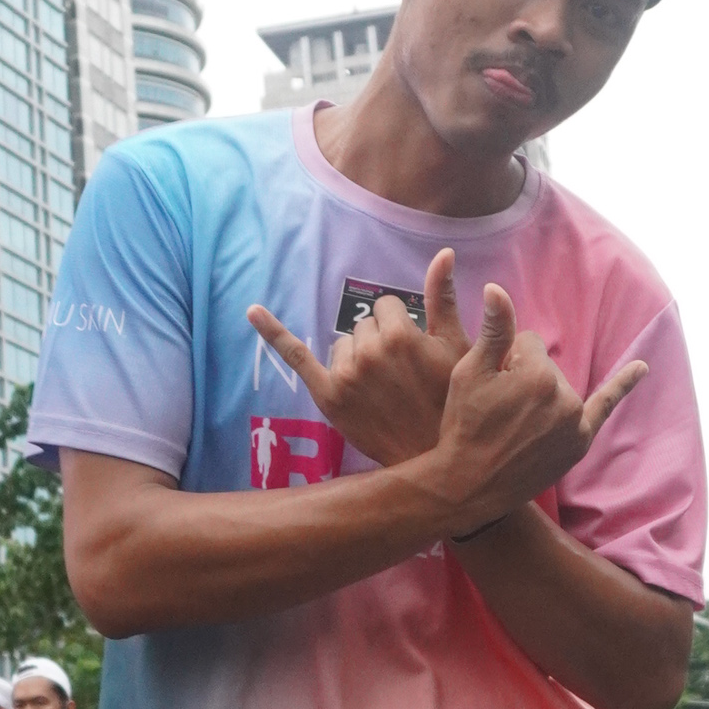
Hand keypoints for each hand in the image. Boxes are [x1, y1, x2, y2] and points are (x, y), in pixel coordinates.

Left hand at [247, 249, 469, 469]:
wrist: (432, 455)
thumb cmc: (450, 398)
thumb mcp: (456, 346)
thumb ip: (443, 297)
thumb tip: (442, 252)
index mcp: (400, 336)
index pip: (386, 306)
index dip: (400, 324)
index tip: (412, 349)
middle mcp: (367, 353)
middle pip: (362, 325)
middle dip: (378, 340)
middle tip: (398, 373)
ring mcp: (344, 376)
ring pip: (342, 344)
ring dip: (355, 355)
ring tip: (380, 386)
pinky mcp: (327, 396)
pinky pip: (297, 356)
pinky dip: (273, 333)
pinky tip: (253, 311)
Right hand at [425, 287, 646, 532]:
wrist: (468, 486)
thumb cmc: (462, 426)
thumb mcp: (469, 373)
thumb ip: (494, 330)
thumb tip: (497, 289)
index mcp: (538, 374)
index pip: (527, 342)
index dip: (503, 359)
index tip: (490, 384)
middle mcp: (564, 396)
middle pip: (546, 364)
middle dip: (524, 376)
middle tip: (498, 408)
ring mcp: (575, 422)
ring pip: (559, 385)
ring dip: (542, 392)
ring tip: (513, 423)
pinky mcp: (579, 443)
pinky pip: (606, 406)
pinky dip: (624, 384)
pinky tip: (642, 368)